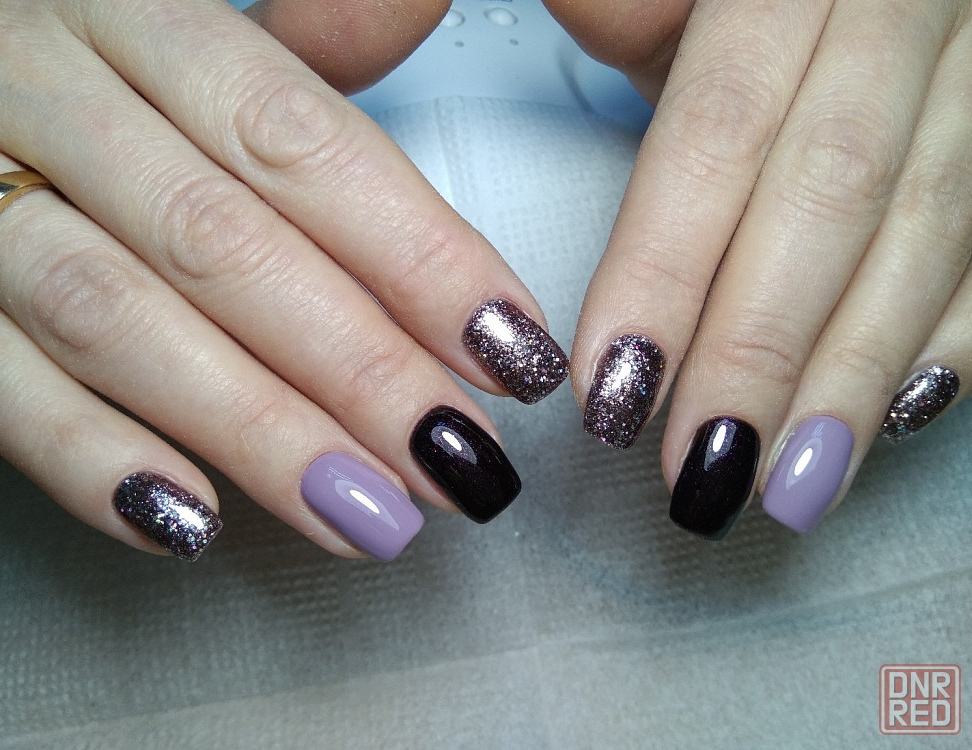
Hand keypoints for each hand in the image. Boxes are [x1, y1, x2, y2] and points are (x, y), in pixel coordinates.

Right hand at [0, 0, 566, 560]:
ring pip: (115, 318)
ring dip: (256, 431)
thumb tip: (431, 184)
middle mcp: (48, 89)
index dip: (415, 253)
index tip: (505, 347)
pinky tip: (189, 521)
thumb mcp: (175, 49)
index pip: (301, 141)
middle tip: (454, 458)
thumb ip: (286, 114)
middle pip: (222, 241)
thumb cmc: (79, 77)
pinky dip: (87, 457)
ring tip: (363, 512)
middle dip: (356, 367)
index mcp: (138, 20)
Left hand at [547, 0, 971, 537]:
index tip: (614, 388)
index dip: (663, 271)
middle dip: (758, 351)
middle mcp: (901, 10)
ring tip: (786, 481)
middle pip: (829, 196)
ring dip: (850, 375)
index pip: (718, 130)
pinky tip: (886, 414)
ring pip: (927, 231)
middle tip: (700, 466)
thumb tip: (587, 113)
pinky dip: (946, 339)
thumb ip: (624, 25)